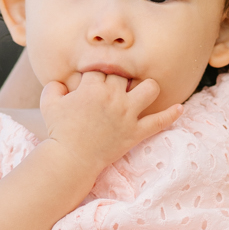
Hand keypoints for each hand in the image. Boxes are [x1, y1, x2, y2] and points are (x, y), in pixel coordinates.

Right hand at [40, 70, 182, 178]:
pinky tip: (180, 109)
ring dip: (146, 88)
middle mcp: (113, 98)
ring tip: (139, 92)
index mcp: (93, 88)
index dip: (95, 77)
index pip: (101, 70)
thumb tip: (63, 82)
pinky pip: (159, 122)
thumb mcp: (48, 103)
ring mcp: (127, 115)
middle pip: (123, 77)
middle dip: (117, 81)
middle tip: (109, 93)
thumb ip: (54, 85)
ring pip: (149, 88)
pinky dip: (171, 115)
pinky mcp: (136, 132)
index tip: (91, 86)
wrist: (71, 160)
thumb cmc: (59, 131)